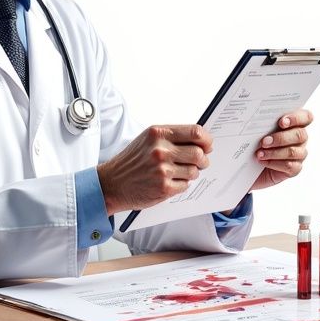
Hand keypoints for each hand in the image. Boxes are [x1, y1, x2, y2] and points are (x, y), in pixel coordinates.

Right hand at [97, 125, 212, 215]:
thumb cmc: (132, 161)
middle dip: (203, 159)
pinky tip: (170, 181)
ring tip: (179, 172)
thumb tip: (201, 140)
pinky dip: (182, 184)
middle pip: (199, 153)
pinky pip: (185, 185)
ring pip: (194, 171)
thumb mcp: (148, 139)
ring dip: (192, 173)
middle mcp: (160, 150)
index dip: (207, 140)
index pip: (195, 132)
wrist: (111, 183)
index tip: (208, 145)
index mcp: (158, 133)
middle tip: (201, 162)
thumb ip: (173, 137)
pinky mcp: (163, 188)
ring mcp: (162, 170)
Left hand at [250, 109, 311, 190]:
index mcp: (295, 124)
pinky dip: (275, 164)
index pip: (306, 117)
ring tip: (259, 153)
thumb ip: (264, 121)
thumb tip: (256, 114)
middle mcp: (300, 138)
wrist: (248, 164)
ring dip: (275, 152)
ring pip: (294, 152)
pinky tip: (263, 162)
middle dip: (281, 138)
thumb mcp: (257, 130)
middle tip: (264, 141)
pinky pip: (290, 166)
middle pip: (300, 135)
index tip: (281, 122)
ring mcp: (299, 154)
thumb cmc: (255, 142)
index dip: (297, 118)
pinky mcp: (294, 169)